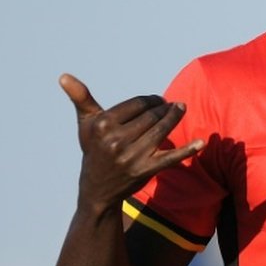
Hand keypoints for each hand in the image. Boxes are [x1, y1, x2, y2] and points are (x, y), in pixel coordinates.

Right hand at [60, 73, 203, 212]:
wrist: (97, 189)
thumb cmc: (94, 150)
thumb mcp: (86, 124)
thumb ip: (81, 98)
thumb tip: (64, 76)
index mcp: (103, 125)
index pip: (138, 103)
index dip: (151, 100)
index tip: (156, 101)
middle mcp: (116, 140)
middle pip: (152, 115)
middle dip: (164, 108)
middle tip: (171, 105)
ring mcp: (132, 156)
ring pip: (162, 129)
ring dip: (175, 116)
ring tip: (181, 108)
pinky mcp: (145, 170)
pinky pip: (171, 157)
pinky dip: (188, 150)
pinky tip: (202, 142)